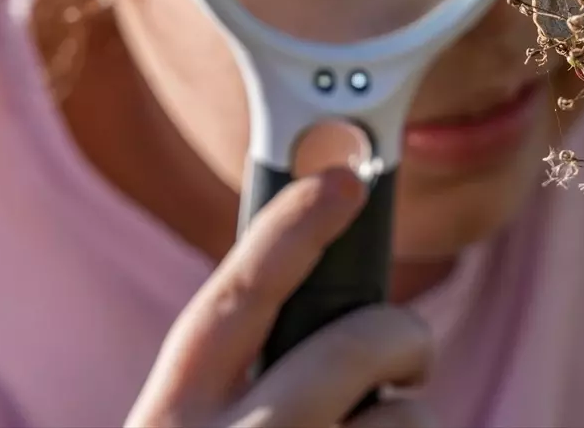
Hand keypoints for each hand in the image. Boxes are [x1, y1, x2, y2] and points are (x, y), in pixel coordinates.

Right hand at [124, 168, 435, 427]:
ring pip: (402, 416)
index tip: (344, 179)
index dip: (293, 225)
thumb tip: (322, 316)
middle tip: (412, 353)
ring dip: (410, 418)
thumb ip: (232, 379)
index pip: (237, 294)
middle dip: (402, 335)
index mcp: (171, 416)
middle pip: (352, 347)